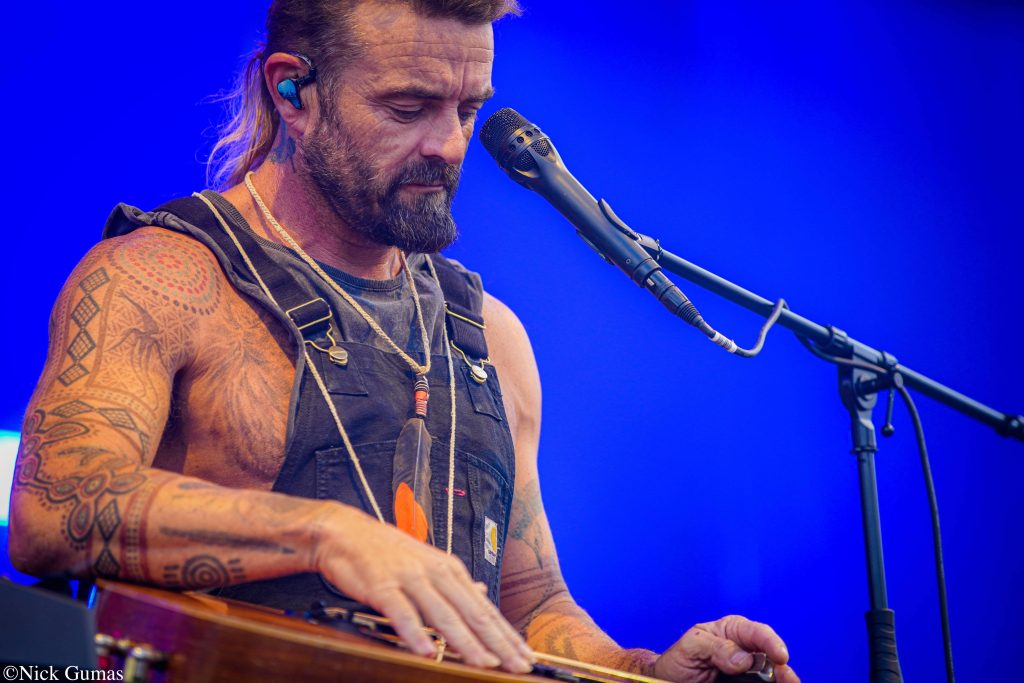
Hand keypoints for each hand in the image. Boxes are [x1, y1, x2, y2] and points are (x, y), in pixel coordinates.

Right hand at [313, 503, 533, 672]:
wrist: (345, 532)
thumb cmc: (387, 552)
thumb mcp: (429, 562)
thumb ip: (455, 583)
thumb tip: (482, 593)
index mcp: (450, 571)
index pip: (484, 609)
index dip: (506, 634)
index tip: (527, 656)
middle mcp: (436, 574)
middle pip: (472, 614)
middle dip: (498, 643)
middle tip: (520, 665)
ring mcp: (410, 579)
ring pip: (443, 615)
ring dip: (466, 642)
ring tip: (485, 663)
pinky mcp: (382, 586)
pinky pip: (401, 613)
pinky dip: (415, 633)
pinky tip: (427, 652)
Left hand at [653, 615, 799, 682]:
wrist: (670, 680)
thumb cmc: (680, 659)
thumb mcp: (692, 646)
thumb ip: (715, 646)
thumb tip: (743, 659)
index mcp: (733, 631)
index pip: (757, 632)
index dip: (772, 643)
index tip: (780, 656)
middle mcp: (746, 650)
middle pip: (772, 656)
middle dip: (781, 666)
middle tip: (784, 676)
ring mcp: (749, 672)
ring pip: (773, 675)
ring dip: (782, 680)